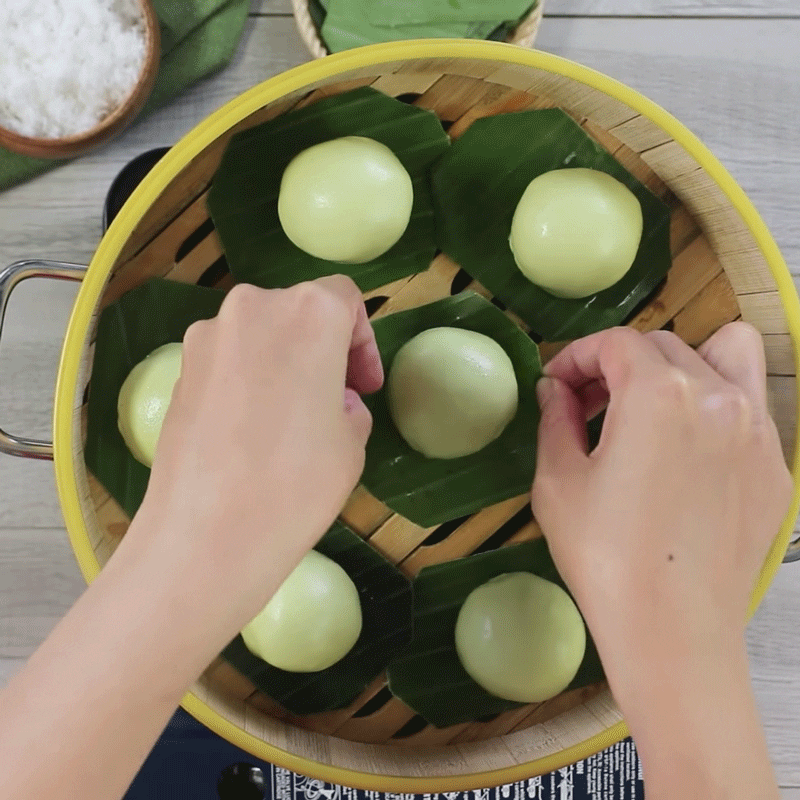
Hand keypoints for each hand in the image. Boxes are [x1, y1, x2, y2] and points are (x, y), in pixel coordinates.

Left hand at [0, 276, 384, 799]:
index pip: (345, 299)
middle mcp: (253, 307)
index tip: (365, 385)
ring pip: (260, 337)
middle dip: (323, 350)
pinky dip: (249, 382)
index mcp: (309, 312)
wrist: (206, 536)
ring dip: (284, 364)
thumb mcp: (352, 443)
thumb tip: (330, 401)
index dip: (363, 341)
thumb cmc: (297, 483)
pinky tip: (252, 433)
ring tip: (292, 420)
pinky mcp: (179, 370)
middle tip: (335, 400)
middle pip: (299, 312)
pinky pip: (229, 362)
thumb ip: (348, 404)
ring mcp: (207, 337)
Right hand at [532, 322, 790, 799]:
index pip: (615, 342)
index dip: (576, 356)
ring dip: (680, 366)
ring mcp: (757, 431)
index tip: (556, 385)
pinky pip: (748, 407)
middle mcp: (718, 396)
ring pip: (725, 356)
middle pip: (663, 345)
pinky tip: (686, 454)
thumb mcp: (558, 482)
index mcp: (658, 393)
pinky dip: (714, 407)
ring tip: (652, 407)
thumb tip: (555, 389)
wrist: (674, 632)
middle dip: (616, 365)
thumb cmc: (605, 557)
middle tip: (586, 406)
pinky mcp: (775, 467)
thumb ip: (554, 419)